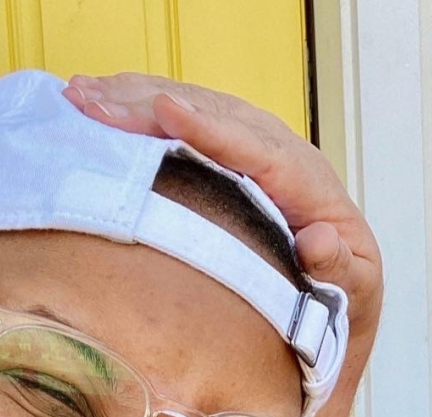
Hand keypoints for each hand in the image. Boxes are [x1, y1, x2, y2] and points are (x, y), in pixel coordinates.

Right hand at [63, 73, 382, 416]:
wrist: (344, 300)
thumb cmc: (344, 303)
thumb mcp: (352, 296)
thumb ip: (339, 271)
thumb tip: (319, 241)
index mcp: (318, 193)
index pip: (263, 154)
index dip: (213, 132)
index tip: (167, 113)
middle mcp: (289, 158)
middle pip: (219, 119)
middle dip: (153, 106)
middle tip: (93, 104)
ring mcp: (260, 149)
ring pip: (198, 110)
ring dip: (136, 100)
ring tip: (80, 98)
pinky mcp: (234, 152)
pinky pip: (187, 121)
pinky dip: (140, 110)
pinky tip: (95, 106)